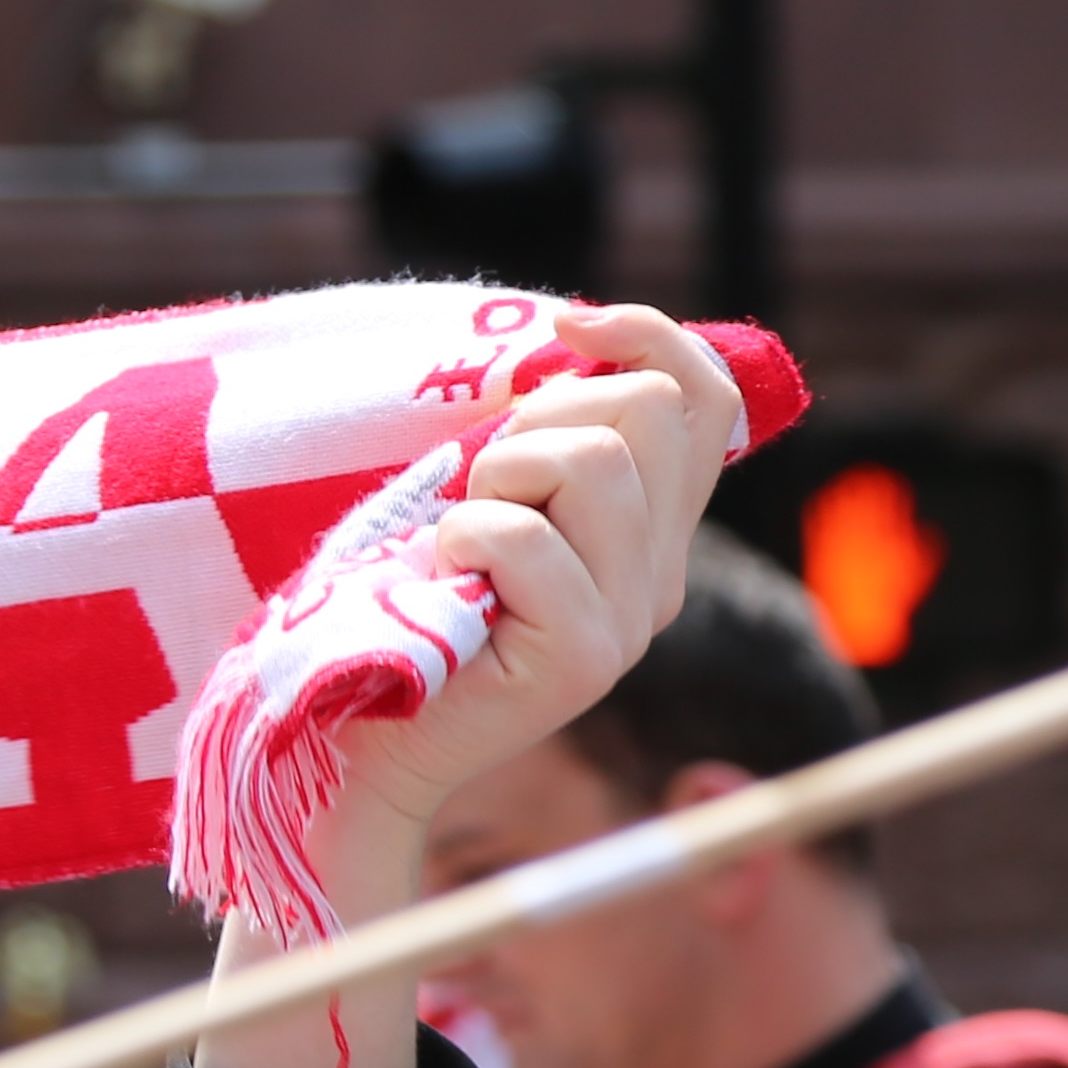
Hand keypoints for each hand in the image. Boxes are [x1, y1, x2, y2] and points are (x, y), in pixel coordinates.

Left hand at [310, 304, 745, 923]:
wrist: (361, 743)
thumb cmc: (406, 605)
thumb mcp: (487, 494)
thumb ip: (546, 435)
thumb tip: (573, 328)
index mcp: (650, 535)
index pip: (706, 401)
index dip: (648, 335)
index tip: (566, 324)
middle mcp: (659, 578)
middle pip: (645, 411)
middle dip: (541, 418)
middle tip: (481, 488)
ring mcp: (629, 622)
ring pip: (592, 462)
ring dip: (498, 478)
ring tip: (462, 542)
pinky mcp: (583, 659)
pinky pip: (520, 535)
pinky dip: (460, 538)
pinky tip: (446, 586)